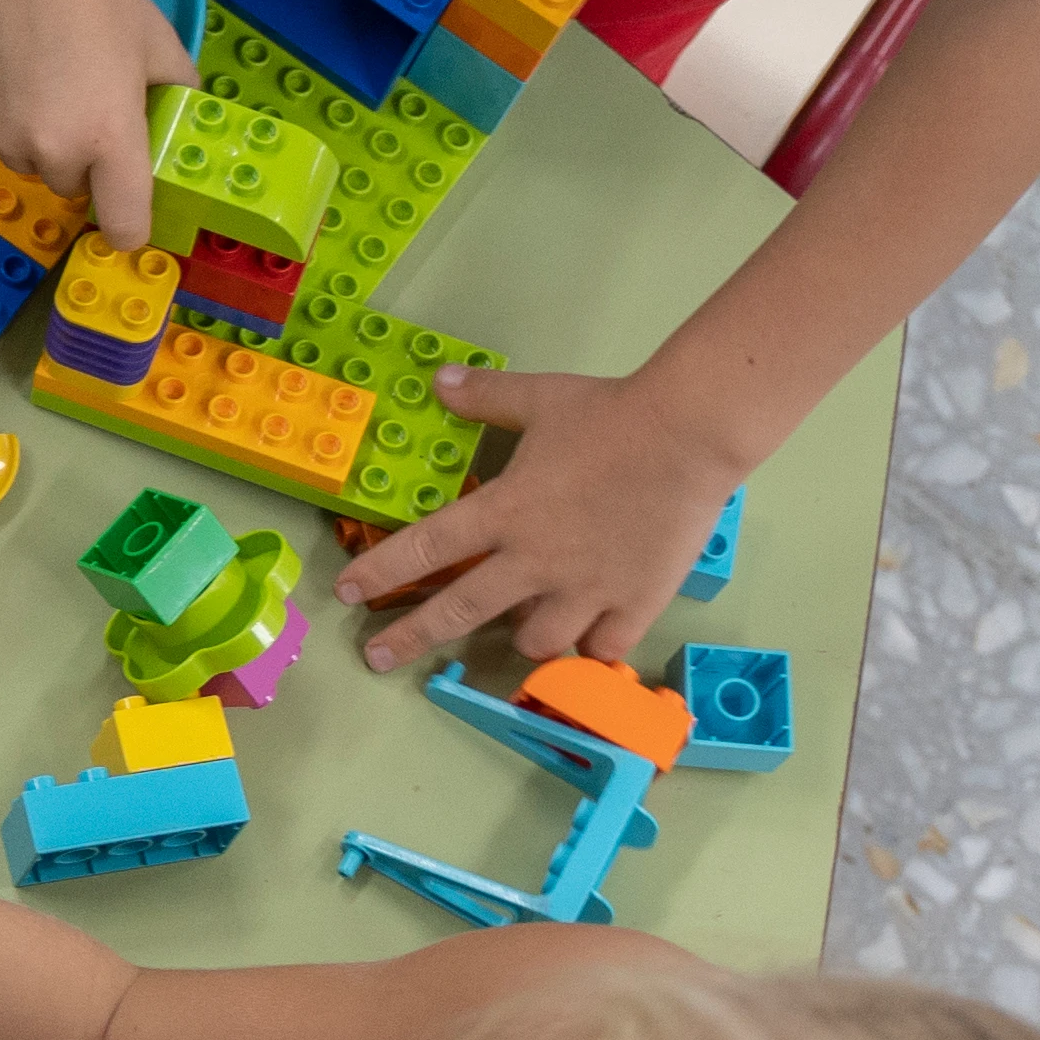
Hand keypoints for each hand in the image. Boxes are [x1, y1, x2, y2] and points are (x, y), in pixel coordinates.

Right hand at [0, 0, 186, 250]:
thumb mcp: (160, 46)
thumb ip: (177, 94)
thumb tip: (180, 120)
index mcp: (111, 138)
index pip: (124, 225)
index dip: (129, 225)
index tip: (128, 210)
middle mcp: (54, 152)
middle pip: (73, 187)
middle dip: (83, 160)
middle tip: (85, 105)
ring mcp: (3, 138)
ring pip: (30, 162)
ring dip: (41, 140)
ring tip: (45, 80)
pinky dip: (7, 117)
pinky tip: (14, 69)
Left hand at [334, 363, 744, 675]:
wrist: (691, 432)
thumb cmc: (613, 412)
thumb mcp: (539, 397)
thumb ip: (485, 397)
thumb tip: (440, 382)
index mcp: (506, 510)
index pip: (426, 549)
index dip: (381, 573)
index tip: (348, 595)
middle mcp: (535, 560)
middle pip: (461, 612)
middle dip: (411, 638)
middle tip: (376, 658)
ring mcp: (585, 588)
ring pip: (536, 643)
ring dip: (523, 641)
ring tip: (523, 630)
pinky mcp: (635, 602)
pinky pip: (602, 648)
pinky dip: (592, 649)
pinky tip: (589, 641)